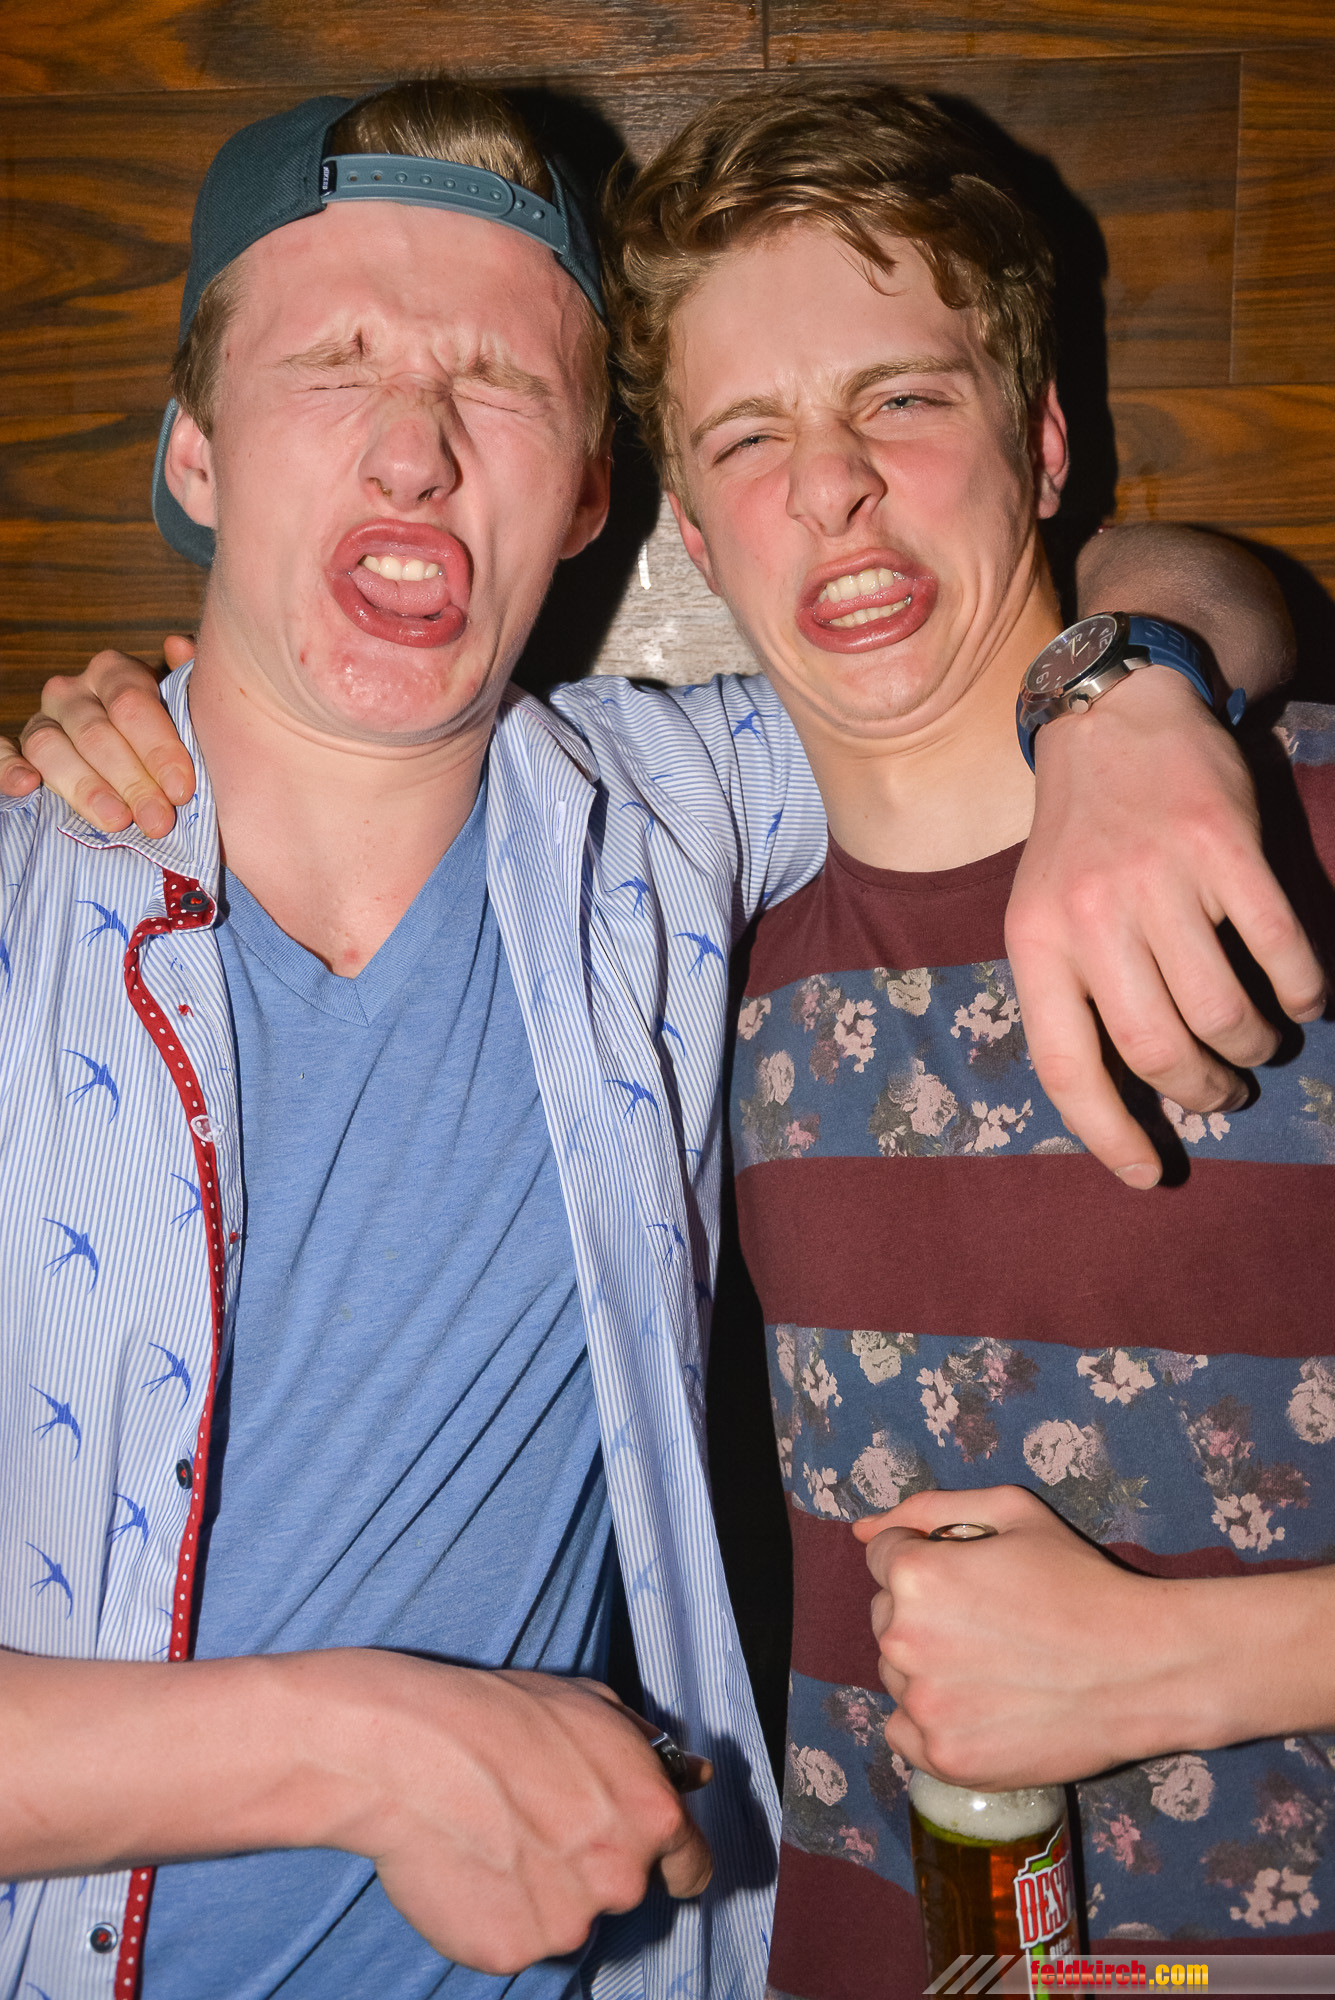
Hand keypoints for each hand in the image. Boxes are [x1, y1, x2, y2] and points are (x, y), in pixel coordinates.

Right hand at [0, 639, 196, 836]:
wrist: (136, 753)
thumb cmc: (167, 733)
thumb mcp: (185, 707)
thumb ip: (189, 682)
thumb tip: (179, 646)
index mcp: (113, 672)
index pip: (132, 704)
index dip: (159, 749)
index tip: (182, 789)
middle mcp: (72, 691)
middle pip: (97, 733)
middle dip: (132, 781)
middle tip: (158, 819)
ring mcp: (42, 720)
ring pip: (51, 747)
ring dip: (85, 788)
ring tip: (117, 820)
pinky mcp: (19, 750)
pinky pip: (3, 754)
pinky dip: (7, 769)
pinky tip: (26, 786)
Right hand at [318, 1655, 712, 1973]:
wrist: (415, 1753)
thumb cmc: (501, 1716)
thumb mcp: (593, 1707)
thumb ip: (651, 1750)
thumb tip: (696, 1773)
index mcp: (652, 1815)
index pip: (692, 1866)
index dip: (673, 1862)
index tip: (653, 1860)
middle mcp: (622, 1876)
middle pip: (620, 1888)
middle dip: (588, 1863)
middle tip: (536, 1820)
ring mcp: (568, 1921)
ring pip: (565, 1917)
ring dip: (539, 1891)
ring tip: (492, 1835)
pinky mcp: (514, 1952)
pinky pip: (513, 1940)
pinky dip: (493, 1913)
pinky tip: (469, 1865)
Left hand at [852, 1487, 1209, 1788]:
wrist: (1142, 1667)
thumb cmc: (1080, 1582)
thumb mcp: (1013, 1513)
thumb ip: (929, 1508)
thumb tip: (863, 1530)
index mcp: (917, 1575)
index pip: (883, 1558)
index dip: (928, 1560)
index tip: (972, 1578)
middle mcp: (905, 1640)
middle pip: (887, 1615)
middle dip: (925, 1611)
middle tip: (990, 1622)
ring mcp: (923, 1705)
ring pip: (895, 1673)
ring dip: (928, 1665)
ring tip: (993, 1664)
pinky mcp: (944, 1758)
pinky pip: (902, 1730)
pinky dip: (930, 1720)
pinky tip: (979, 1705)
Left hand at [1007, 667, 1326, 1187]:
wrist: (1110, 717)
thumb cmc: (1076, 838)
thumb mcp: (1040, 913)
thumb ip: (1072, 992)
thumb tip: (1122, 1092)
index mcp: (1036, 943)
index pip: (1067, 1066)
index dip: (1110, 1134)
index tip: (1149, 1174)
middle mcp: (1092, 916)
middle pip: (1159, 1049)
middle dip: (1202, 1092)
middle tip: (1222, 1094)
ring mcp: (1161, 879)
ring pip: (1224, 1009)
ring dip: (1254, 1047)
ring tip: (1258, 1046)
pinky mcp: (1225, 846)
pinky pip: (1280, 947)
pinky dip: (1304, 989)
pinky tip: (1306, 997)